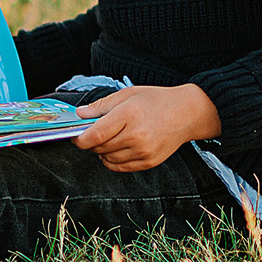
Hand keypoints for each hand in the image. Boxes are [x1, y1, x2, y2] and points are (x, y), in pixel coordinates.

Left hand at [71, 83, 220, 172]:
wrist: (187, 113)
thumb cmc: (156, 101)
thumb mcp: (127, 94)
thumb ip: (101, 106)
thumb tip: (80, 115)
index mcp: (129, 115)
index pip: (95, 135)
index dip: (79, 139)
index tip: (75, 136)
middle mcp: (136, 136)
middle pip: (99, 148)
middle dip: (90, 142)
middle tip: (94, 132)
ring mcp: (143, 151)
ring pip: (107, 159)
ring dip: (102, 151)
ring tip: (110, 138)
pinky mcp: (148, 162)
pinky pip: (120, 167)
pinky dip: (113, 160)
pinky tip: (118, 147)